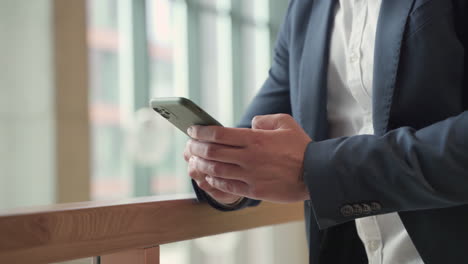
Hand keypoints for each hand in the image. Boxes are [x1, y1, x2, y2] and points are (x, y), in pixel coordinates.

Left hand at [185, 114, 311, 202]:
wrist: (316, 174)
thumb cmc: (301, 147)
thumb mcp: (286, 123)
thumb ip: (265, 120)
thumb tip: (252, 123)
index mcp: (255, 139)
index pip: (219, 134)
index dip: (202, 131)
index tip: (193, 129)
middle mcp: (249, 157)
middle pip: (212, 152)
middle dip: (196, 147)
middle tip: (189, 144)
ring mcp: (250, 175)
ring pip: (216, 169)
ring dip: (201, 164)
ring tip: (194, 160)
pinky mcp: (254, 190)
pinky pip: (227, 186)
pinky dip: (214, 180)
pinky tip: (208, 176)